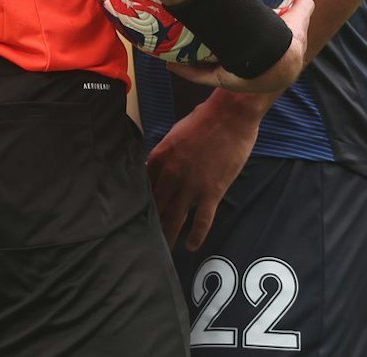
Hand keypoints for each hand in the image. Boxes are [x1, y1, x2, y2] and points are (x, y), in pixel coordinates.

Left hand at [148, 92, 266, 249]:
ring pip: (174, 217)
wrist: (230, 115)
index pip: (144, 185)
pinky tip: (191, 246)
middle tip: (144, 241)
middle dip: (151, 224)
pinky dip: (196, 236)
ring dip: (168, 236)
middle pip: (157, 205)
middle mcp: (171, 174)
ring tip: (162, 251)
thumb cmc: (204, 119)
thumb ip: (166, 152)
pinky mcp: (212, 192)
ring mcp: (191, 185)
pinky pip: (202, 220)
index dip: (140, 202)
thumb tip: (158, 164)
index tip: (136, 215)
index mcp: (159, 157)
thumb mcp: (175, 133)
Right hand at [168, 0, 313, 94]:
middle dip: (219, 54)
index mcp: (270, 63)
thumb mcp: (298, 19)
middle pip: (231, 63)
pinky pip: (200, 76)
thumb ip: (303, 6)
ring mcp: (237, 79)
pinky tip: (171, 62)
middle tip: (206, 36)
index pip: (255, 55)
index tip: (233, 33)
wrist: (278, 58)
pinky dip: (186, 70)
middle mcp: (252, 74)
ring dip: (197, 62)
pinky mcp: (223, 82)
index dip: (245, 46)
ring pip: (213, 70)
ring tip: (182, 47)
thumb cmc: (287, 39)